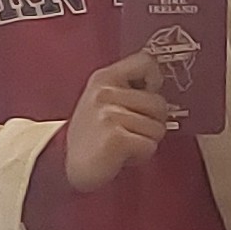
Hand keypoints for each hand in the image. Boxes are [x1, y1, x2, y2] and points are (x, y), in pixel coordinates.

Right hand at [61, 48, 175, 192]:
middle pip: (159, 102)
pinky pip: (150, 145)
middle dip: (152, 121)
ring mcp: (109, 115)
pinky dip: (141, 155)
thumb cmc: (90, 137)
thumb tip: (157, 83)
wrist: (71, 168)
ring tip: (123, 142)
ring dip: (145, 140)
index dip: (155, 79)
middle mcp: (105, 93)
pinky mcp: (115, 137)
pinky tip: (122, 155)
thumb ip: (127, 87)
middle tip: (128, 131)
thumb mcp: (102, 101)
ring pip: (158, 127)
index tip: (148, 93)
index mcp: (103, 78)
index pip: (146, 62)